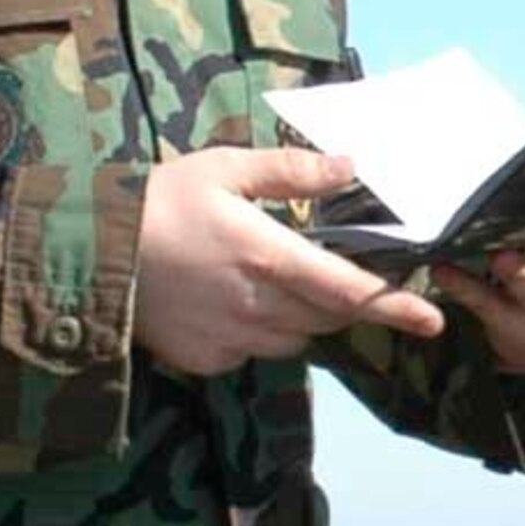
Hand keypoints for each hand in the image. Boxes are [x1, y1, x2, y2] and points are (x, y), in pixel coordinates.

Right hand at [133, 146, 444, 375]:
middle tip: (344, 273)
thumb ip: (293, 170)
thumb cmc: (163, 197)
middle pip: (327, 316)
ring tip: (277, 275)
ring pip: (295, 337)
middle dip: (346, 300)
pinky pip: (253, 350)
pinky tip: (233, 296)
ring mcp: (231, 340)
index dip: (394, 305)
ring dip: (304, 314)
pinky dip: (261, 329)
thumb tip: (351, 165)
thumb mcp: (227, 167)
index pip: (348, 290)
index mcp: (271, 258)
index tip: (432, 319)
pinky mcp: (206, 361)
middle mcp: (258, 308)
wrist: (93, 252)